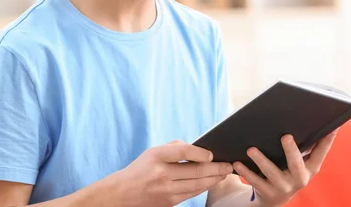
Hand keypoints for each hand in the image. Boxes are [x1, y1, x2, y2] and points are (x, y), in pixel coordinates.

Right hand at [112, 140, 233, 206]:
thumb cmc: (140, 169)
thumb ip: (174, 148)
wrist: (122, 194)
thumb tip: (199, 149)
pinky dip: (204, 187)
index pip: (183, 151)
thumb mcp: (152, 152)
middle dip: (216, 168)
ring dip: (214, 179)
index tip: (211, 154)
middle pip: (195, 170)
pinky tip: (212, 182)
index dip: (200, 152)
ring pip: (197, 184)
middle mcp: (162, 173)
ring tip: (225, 173)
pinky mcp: (169, 202)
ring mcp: (166, 190)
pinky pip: (192, 193)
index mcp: (156, 156)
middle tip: (229, 165)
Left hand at [233, 130, 337, 206]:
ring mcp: (284, 188)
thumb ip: (303, 145)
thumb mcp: (299, 161)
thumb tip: (305, 117)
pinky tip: (237, 162)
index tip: (332, 126)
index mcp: (310, 168)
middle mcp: (300, 179)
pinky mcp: (268, 194)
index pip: (321, 152)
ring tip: (251, 149)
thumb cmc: (287, 169)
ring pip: (272, 173)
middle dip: (291, 150)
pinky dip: (246, 172)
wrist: (274, 197)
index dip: (328, 140)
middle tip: (285, 136)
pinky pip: (256, 182)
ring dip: (261, 160)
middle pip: (297, 164)